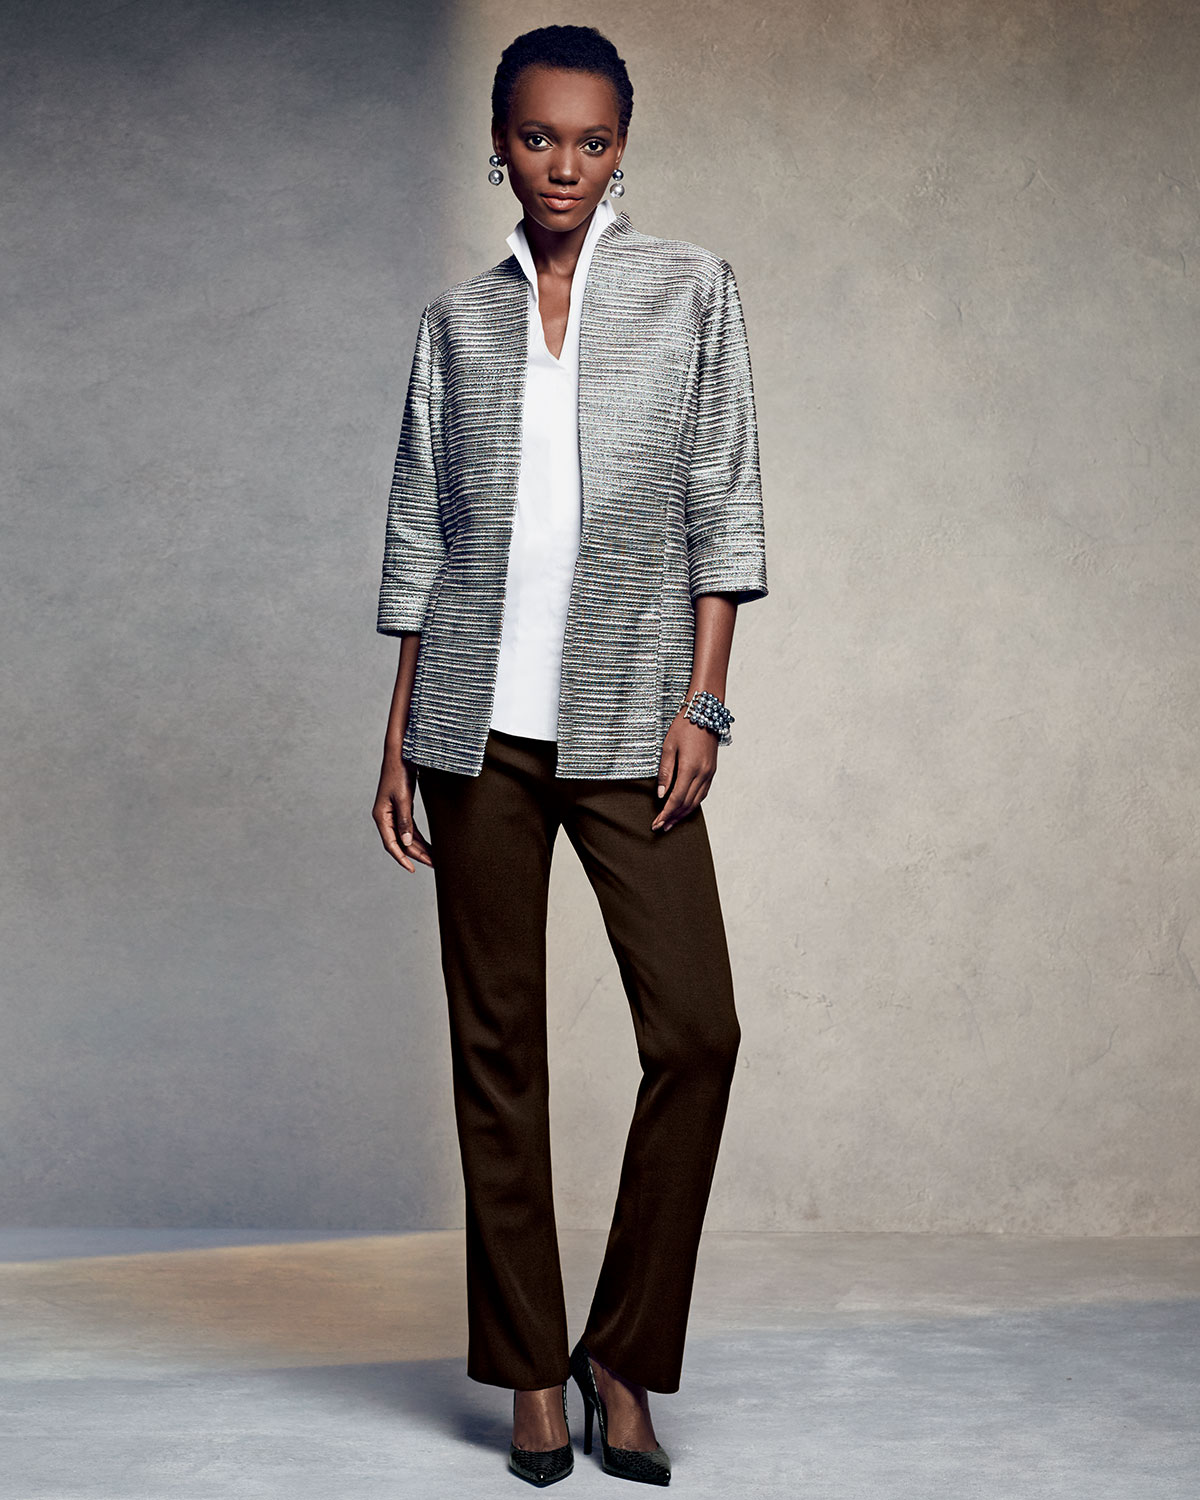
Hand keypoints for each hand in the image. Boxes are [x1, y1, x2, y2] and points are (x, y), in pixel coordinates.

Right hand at [373, 755, 433, 871]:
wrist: (400, 754)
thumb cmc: (398, 773)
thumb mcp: (403, 798)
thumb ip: (405, 821)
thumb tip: (405, 843)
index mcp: (381, 816)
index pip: (391, 844)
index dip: (401, 858)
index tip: (412, 869)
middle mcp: (386, 817)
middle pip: (400, 843)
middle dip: (416, 854)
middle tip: (434, 864)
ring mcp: (393, 813)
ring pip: (406, 837)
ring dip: (419, 847)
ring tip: (435, 858)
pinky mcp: (402, 808)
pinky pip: (409, 828)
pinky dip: (419, 837)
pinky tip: (429, 844)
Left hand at [652, 713, 717, 831]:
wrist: (705, 712)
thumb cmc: (683, 726)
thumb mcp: (668, 747)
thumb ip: (665, 772)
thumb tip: (660, 795)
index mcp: (690, 768)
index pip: (676, 799)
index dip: (666, 814)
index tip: (656, 824)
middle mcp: (703, 773)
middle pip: (687, 804)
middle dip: (673, 818)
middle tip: (661, 828)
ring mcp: (710, 773)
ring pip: (697, 801)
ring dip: (684, 814)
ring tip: (671, 822)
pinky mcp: (712, 770)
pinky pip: (703, 793)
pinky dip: (693, 803)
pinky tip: (685, 807)